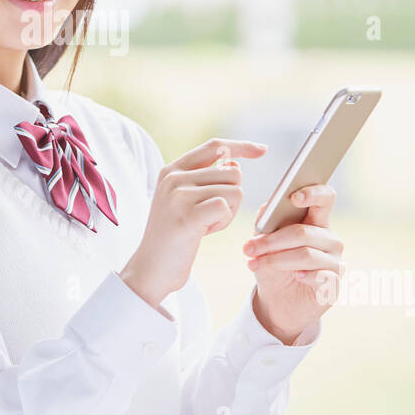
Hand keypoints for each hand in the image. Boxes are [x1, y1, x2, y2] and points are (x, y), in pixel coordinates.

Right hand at [120, 136, 267, 310]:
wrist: (151, 269)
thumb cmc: (175, 236)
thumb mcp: (186, 201)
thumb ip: (206, 179)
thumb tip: (234, 162)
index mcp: (172, 169)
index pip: (215, 146)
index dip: (241, 146)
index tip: (262, 150)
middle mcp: (173, 177)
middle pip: (232, 172)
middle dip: (232, 197)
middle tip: (209, 216)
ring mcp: (178, 195)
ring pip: (234, 190)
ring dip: (228, 212)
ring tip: (204, 225)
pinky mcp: (187, 215)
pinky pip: (226, 207)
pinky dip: (223, 222)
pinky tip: (204, 232)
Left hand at [241, 184, 345, 344]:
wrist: (277, 302)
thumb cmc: (274, 266)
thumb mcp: (265, 242)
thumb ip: (267, 222)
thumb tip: (268, 207)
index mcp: (316, 221)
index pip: (325, 198)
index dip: (313, 193)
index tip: (293, 197)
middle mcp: (330, 239)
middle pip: (303, 232)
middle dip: (271, 241)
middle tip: (247, 248)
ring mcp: (335, 262)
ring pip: (306, 255)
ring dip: (275, 260)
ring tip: (254, 264)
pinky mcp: (335, 284)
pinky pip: (321, 276)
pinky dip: (305, 275)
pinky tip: (296, 276)